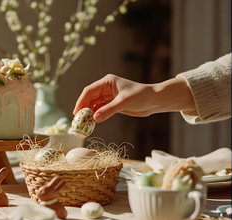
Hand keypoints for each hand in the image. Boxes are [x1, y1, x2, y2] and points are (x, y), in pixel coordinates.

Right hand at [73, 74, 195, 122]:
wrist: (154, 101)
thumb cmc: (141, 96)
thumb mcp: (124, 103)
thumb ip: (109, 110)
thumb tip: (94, 118)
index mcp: (107, 82)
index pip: (89, 91)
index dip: (81, 101)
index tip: (76, 112)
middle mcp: (106, 88)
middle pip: (89, 98)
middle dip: (83, 109)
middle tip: (78, 120)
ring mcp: (108, 97)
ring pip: (93, 105)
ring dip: (88, 114)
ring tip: (83, 123)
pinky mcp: (112, 104)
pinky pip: (100, 110)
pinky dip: (95, 116)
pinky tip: (92, 123)